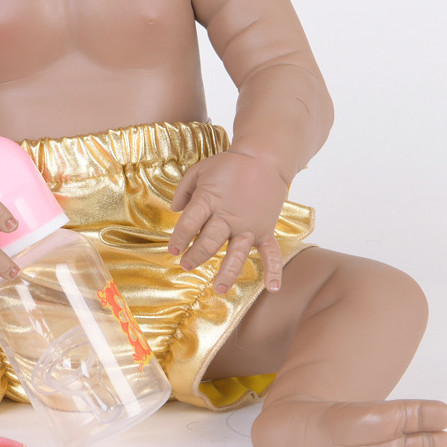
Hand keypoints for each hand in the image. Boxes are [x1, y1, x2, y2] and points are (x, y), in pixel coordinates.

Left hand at [168, 151, 287, 293]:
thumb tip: (174, 209)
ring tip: (218, 288)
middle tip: (186, 265)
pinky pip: (271, 252)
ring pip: (237, 253)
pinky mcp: (265, 229)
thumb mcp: (199, 170)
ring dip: (227, 272)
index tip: (173, 250)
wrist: (264, 158)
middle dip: (195, 255)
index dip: (179, 238)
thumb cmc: (229, 164)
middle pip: (209, 241)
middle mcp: (229, 216)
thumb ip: (183, 190)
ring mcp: (249, 225)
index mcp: (210, 199)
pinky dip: (274, 270)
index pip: (189, 223)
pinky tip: (272, 287)